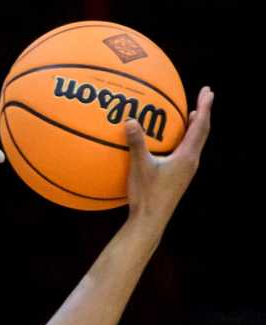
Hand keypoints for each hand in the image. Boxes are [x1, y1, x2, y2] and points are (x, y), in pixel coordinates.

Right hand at [126, 87, 211, 229]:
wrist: (151, 220)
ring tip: (194, 115)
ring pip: (197, 143)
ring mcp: (187, 171)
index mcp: (187, 156)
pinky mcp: (180, 177)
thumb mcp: (140, 167)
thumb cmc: (147, 194)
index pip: (200, 126)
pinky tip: (176, 142)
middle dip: (204, 113)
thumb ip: (136, 143)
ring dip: (197, 127)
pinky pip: (188, 152)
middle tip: (206, 97)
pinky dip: (187, 140)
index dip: (205, 106)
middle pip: (203, 132)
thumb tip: (130, 121)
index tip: (208, 91)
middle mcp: (191, 162)